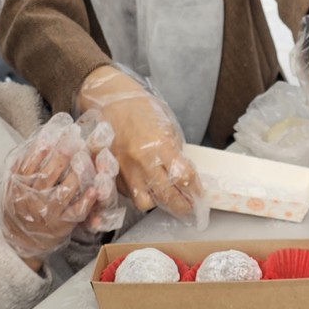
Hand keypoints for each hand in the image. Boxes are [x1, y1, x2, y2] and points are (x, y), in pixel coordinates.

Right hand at [0, 114, 99, 264]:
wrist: (21, 240)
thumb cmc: (19, 206)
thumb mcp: (11, 186)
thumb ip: (20, 166)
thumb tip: (38, 139)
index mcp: (19, 188)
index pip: (29, 164)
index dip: (42, 148)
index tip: (54, 133)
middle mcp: (32, 200)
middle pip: (47, 175)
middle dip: (62, 155)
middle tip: (74, 138)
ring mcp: (49, 212)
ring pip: (64, 191)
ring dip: (76, 173)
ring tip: (86, 156)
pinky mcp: (63, 223)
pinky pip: (76, 211)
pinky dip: (86, 200)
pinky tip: (95, 187)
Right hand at [76, 67, 201, 221]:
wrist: (108, 101)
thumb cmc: (139, 109)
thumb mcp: (166, 125)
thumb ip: (174, 151)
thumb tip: (184, 174)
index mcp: (159, 145)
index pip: (184, 177)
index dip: (196, 189)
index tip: (200, 194)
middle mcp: (142, 161)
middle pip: (168, 196)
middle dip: (183, 206)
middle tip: (190, 207)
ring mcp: (125, 170)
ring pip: (145, 202)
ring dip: (158, 203)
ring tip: (166, 198)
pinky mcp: (113, 174)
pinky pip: (129, 194)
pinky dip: (139, 193)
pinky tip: (146, 187)